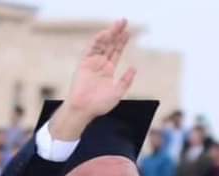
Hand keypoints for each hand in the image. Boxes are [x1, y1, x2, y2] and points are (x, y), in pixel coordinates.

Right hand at [49, 20, 136, 139]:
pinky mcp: (84, 64)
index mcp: (108, 71)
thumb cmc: (99, 105)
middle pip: (110, 45)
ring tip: (117, 25)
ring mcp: (92, 63)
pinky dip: (97, 41)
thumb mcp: (118, 92)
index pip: (116, 52)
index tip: (128, 32)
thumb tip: (134, 68)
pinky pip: (91, 49)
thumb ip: (126, 80)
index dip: (122, 42)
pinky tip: (105, 34)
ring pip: (101, 45)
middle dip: (117, 34)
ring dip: (109, 34)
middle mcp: (100, 64)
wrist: (84, 110)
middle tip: (124, 22)